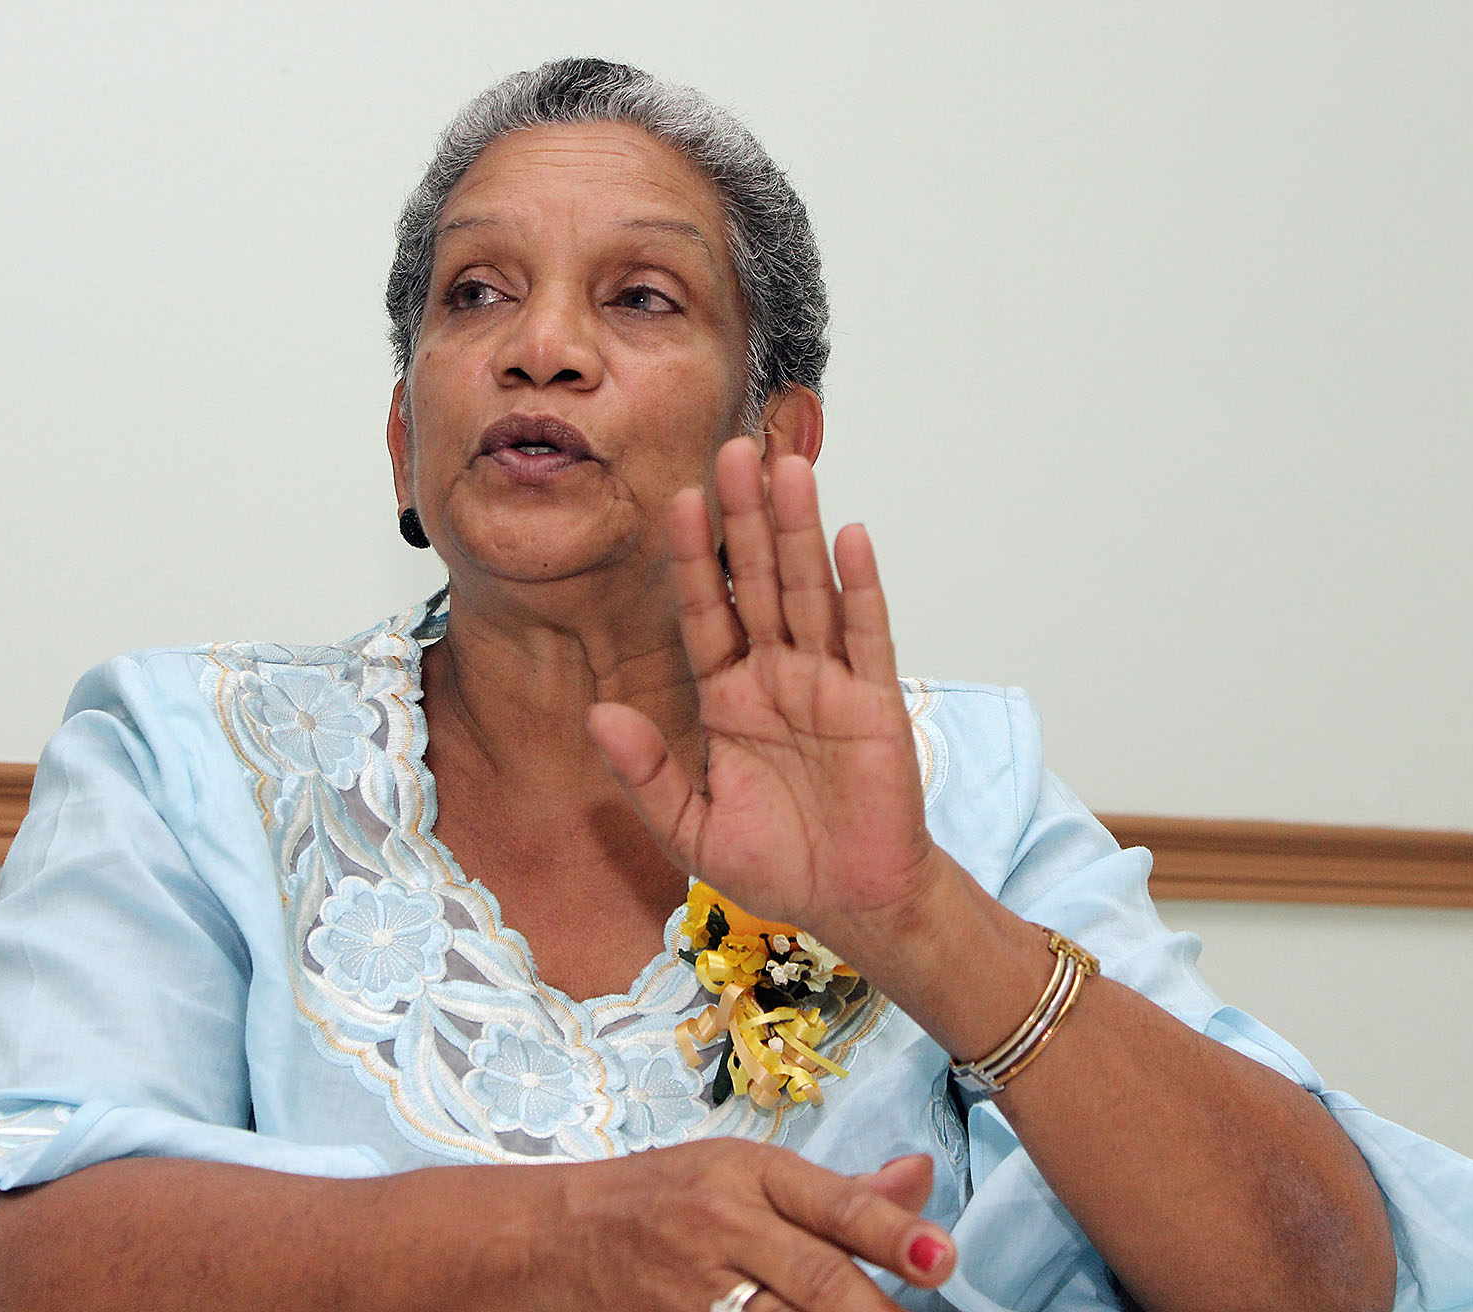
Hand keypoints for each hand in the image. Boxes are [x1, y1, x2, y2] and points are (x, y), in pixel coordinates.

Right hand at [538, 1140, 953, 1311]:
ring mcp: (693, 1288)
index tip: (942, 1258)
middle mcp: (722, 1224)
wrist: (554, 1237)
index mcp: (748, 1172)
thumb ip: (837, 1191)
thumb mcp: (744, 1172)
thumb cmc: (665, 1198)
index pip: (835, 1201)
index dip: (894, 1232)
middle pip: (820, 1280)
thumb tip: (922, 1176)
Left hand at [587, 437, 940, 952]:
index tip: (675, 502)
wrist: (851, 902)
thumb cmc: (775, 865)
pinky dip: (859, 587)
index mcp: (726, 698)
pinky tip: (849, 537)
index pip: (703, 613)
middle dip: (743, 519)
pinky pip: (866, 634)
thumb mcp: (689, 827)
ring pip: (808, 591)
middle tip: (731, 451)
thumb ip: (644, 772)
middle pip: (755, 582)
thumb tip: (598, 716)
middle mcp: (775, 676)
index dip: (690, 559)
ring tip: (785, 470)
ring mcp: (827, 682)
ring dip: (798, 531)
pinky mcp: (874, 700)